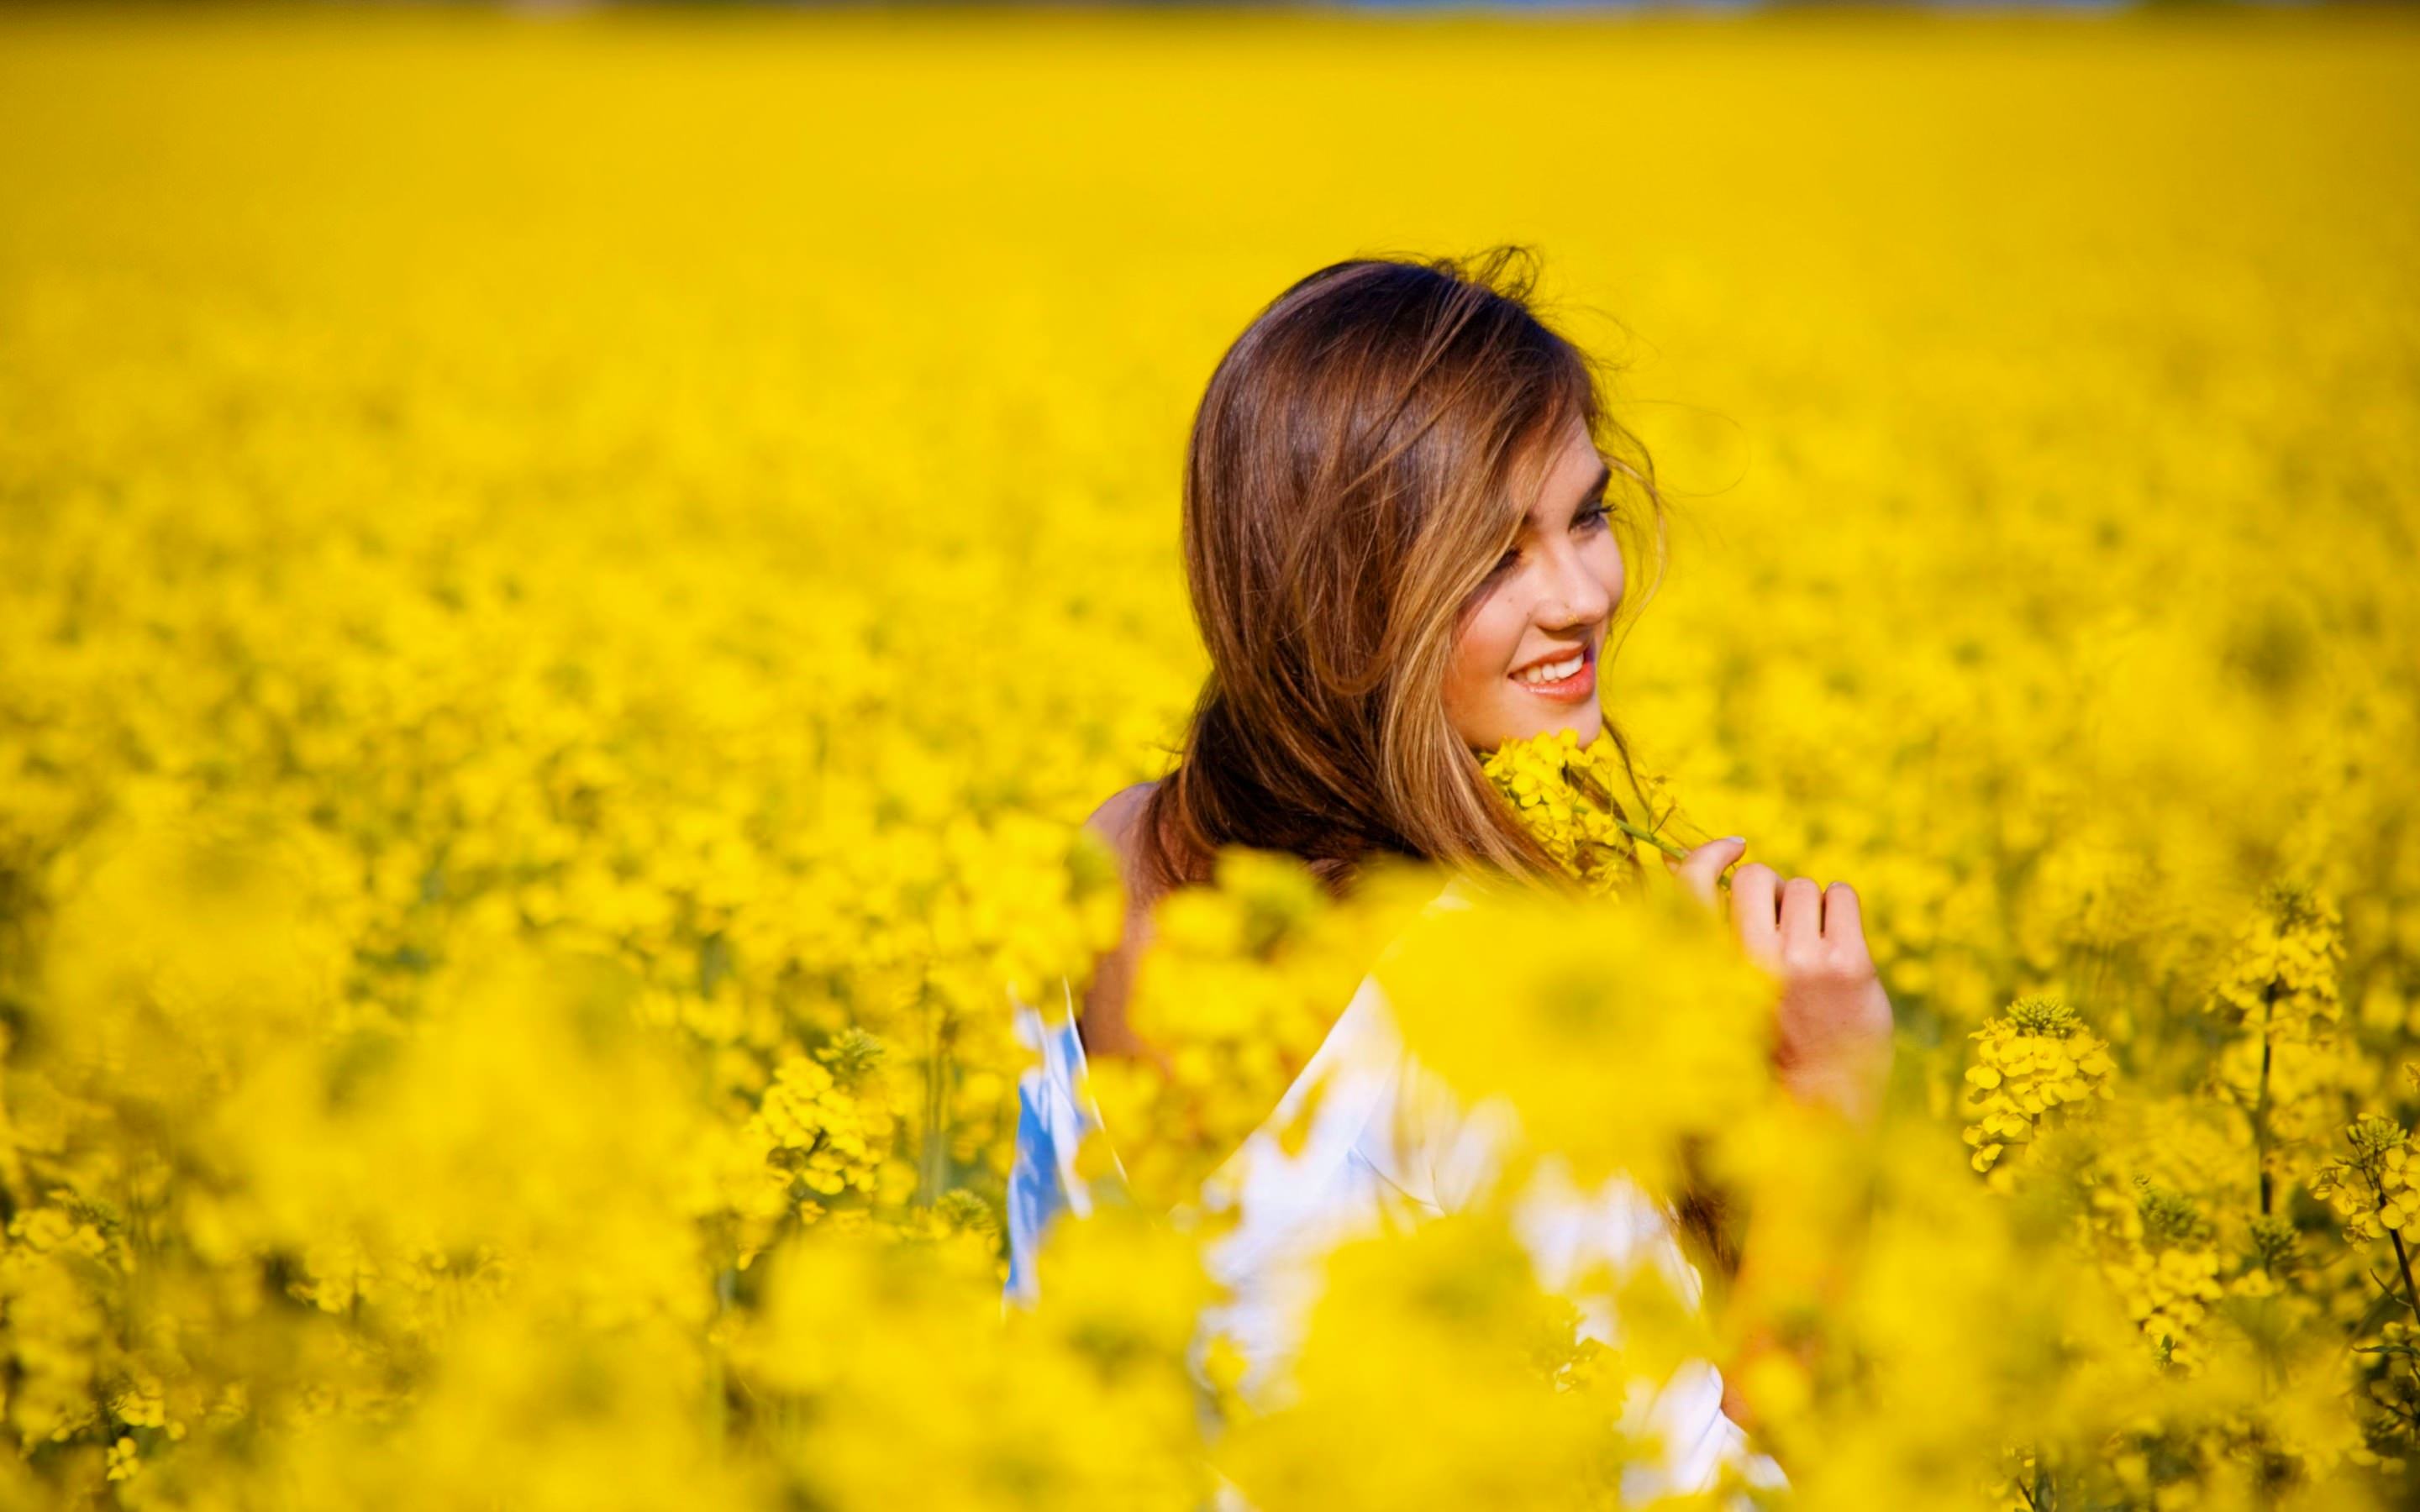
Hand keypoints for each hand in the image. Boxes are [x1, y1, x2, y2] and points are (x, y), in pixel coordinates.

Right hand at [1667, 838, 1894, 1125]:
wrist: (1820, 1110)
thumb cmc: (1765, 1050)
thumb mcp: (1717, 1000)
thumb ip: (1706, 943)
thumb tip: (1689, 865)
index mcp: (1710, 972)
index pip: (1691, 887)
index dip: (1707, 855)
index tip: (1733, 847)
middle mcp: (1752, 963)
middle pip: (1757, 877)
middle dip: (1770, 890)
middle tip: (1782, 926)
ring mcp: (1804, 963)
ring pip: (1804, 888)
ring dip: (1809, 908)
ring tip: (1812, 950)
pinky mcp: (1850, 966)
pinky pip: (1842, 895)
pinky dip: (1840, 909)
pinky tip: (1838, 945)